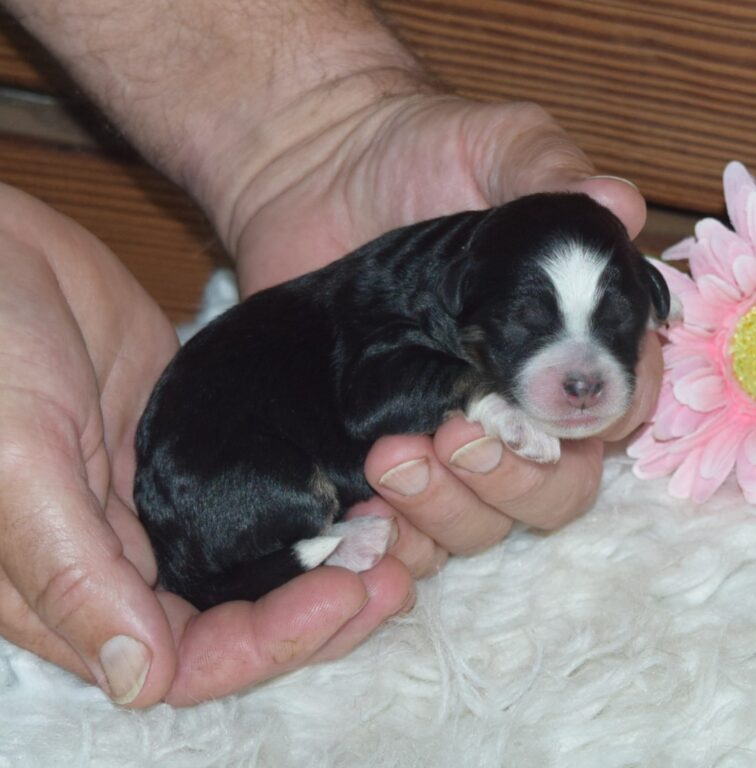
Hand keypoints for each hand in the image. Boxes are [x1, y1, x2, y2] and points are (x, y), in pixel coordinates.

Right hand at [0, 184, 411, 706]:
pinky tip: (363, 489)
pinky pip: (267, 494)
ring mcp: (168, 501)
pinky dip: (315, 502)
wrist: (5, 253)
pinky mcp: (198, 449)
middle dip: (318, 607)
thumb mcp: (16, 460)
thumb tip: (142, 680)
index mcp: (73, 586)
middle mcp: (126, 558)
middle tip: (392, 573)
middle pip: (238, 620)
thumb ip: (71, 571)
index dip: (268, 642)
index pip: (186, 657)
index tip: (342, 593)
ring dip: (327, 560)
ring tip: (394, 536)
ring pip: (261, 563)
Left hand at [223, 89, 658, 574]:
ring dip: (449, 508)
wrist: (316, 177)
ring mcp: (446, 436)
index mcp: (563, 341)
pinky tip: (365, 508)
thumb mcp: (491, 146)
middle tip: (460, 433)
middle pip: (556, 489)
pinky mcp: (381, 456)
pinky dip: (394, 535)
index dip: (603, 417)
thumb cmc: (415, 154)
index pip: (615, 406)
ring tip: (393, 457)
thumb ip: (551, 176)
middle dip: (517, 480)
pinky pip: (406, 532)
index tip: (560, 407)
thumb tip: (620, 208)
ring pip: (482, 523)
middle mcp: (514, 403)